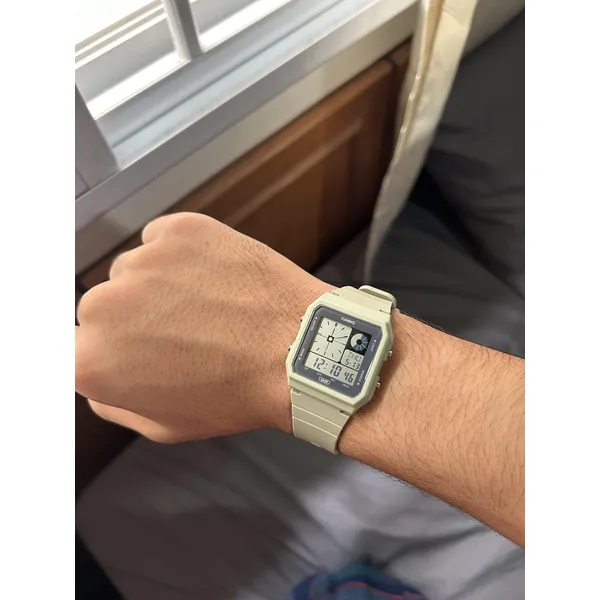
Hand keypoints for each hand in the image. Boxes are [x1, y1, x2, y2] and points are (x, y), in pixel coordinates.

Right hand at [75, 213, 328, 441]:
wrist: (298, 351)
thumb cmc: (236, 393)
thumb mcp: (163, 424)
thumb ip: (111, 400)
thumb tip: (94, 372)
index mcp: (91, 360)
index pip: (76, 344)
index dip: (111, 346)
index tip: (135, 345)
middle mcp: (103, 306)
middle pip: (102, 305)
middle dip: (134, 317)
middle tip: (182, 330)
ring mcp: (143, 262)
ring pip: (135, 270)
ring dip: (160, 284)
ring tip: (208, 306)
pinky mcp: (179, 230)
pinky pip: (163, 240)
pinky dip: (182, 254)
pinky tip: (215, 278)